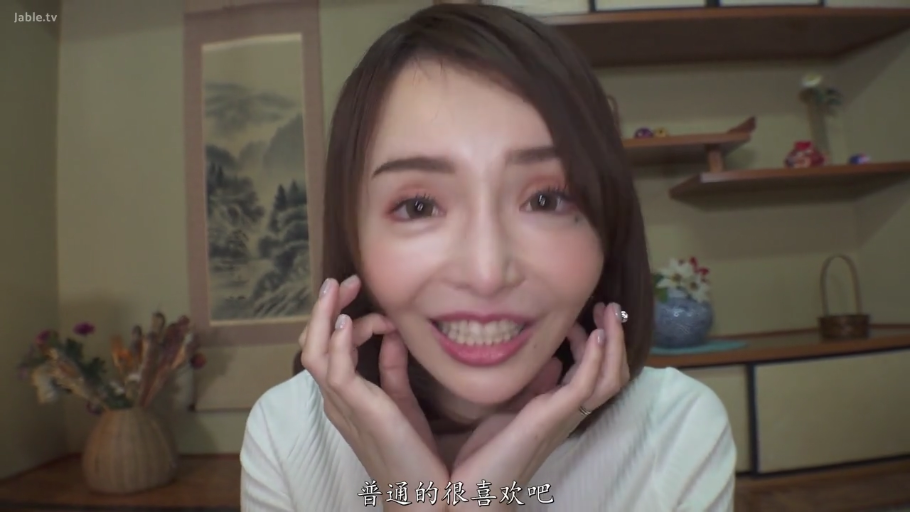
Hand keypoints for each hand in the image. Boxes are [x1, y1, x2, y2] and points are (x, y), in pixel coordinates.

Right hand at [299, 276, 447, 509]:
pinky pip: (336, 373)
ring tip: (337, 288)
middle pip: (313, 345)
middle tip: (342, 280)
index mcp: (347, 396)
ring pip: (315, 354)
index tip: (373, 304)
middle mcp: (337, 400)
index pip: (330, 347)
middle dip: (324, 308)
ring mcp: (343, 406)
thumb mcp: (403, 401)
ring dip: (324, 316)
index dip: (343, 317)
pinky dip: (337, 344)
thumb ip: (394, 368)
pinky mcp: (359, 412)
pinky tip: (345, 322)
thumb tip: (394, 334)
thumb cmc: (414, 453)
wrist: (422, 496)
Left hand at [448, 302, 630, 509]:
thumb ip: (533, 386)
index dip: (597, 344)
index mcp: (558, 409)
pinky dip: (595, 359)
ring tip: (609, 312)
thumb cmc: (483, 454)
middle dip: (615, 338)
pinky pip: (584, 388)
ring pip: (607, 379)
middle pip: (611, 375)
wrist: (469, 493)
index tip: (584, 318)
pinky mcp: (548, 420)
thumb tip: (554, 361)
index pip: (595, 374)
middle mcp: (566, 413)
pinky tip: (596, 336)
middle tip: (609, 307)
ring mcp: (561, 417)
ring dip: (612, 342)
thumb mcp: (510, 408)